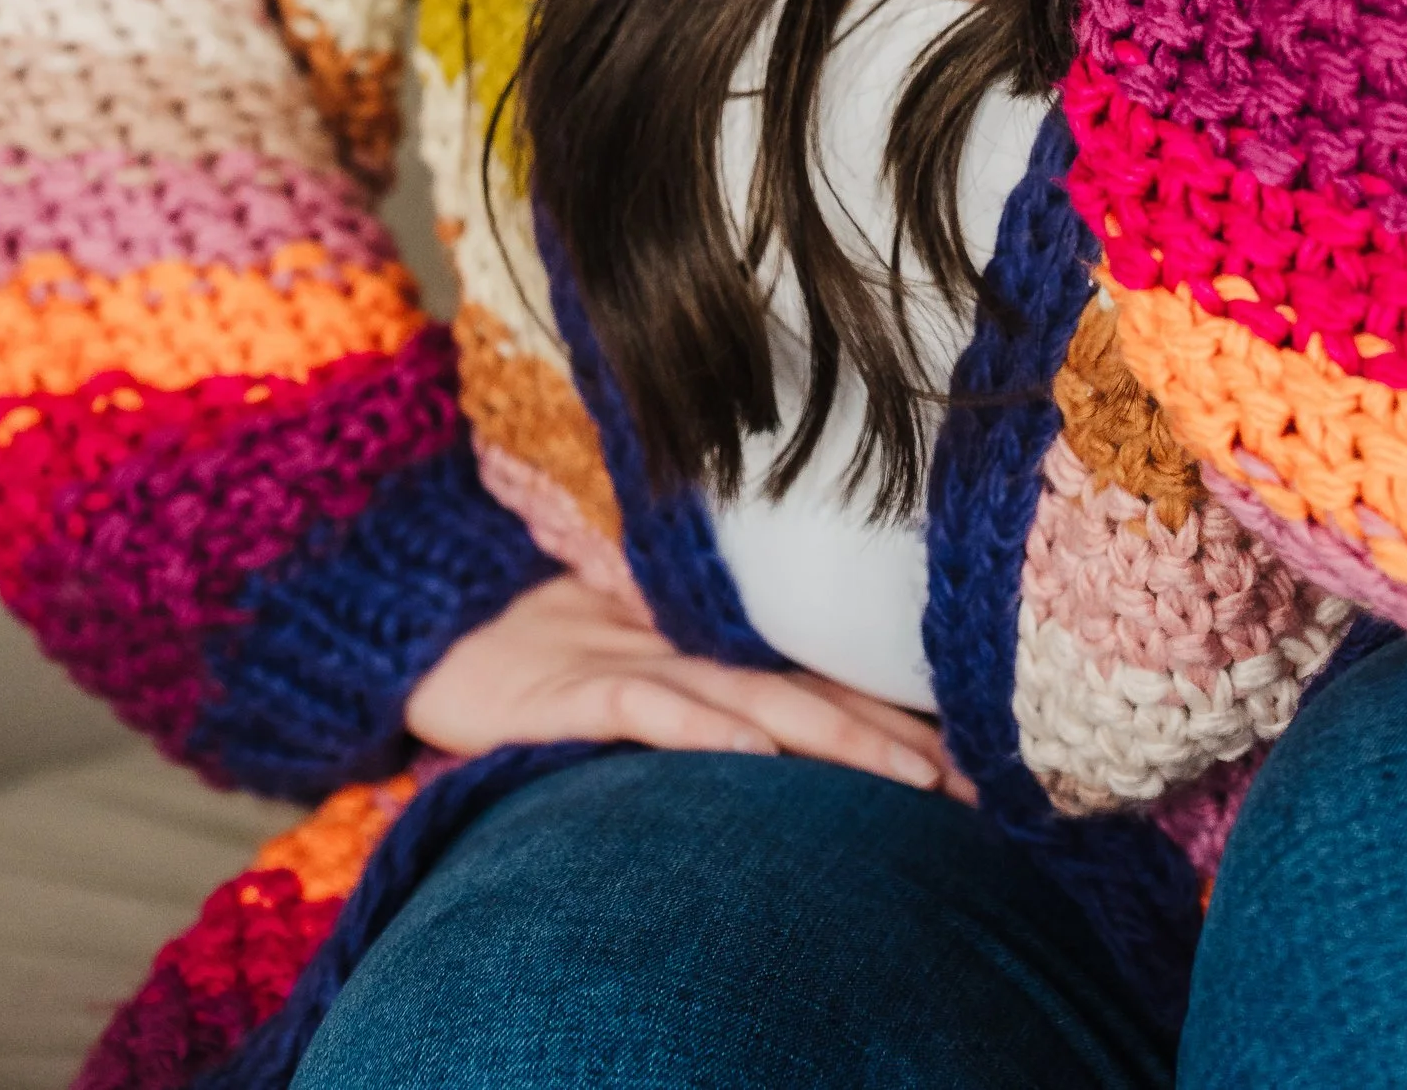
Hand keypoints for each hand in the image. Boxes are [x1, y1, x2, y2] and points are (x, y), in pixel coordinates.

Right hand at [404, 574, 974, 800]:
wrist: (434, 625)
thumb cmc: (541, 650)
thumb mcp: (633, 670)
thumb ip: (704, 687)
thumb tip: (780, 735)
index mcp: (709, 652)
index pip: (818, 683)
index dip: (894, 719)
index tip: (970, 763)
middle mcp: (691, 656)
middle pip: (811, 695)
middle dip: (895, 741)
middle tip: (973, 782)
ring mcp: (640, 667)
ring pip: (758, 703)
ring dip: (838, 740)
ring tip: (908, 776)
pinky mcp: (581, 691)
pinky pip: (654, 712)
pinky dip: (707, 733)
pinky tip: (757, 757)